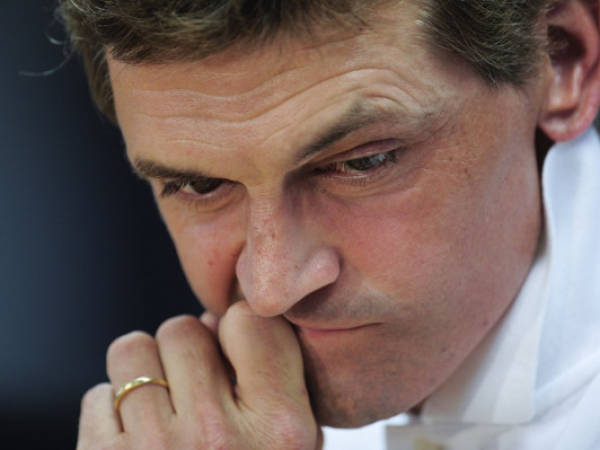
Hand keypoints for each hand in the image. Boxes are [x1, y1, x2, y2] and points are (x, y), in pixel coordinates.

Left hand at [77, 301, 321, 448]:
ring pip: (132, 348)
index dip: (241, 329)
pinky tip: (134, 439)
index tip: (236, 348)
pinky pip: (97, 395)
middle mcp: (218, 438)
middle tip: (196, 384)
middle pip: (185, 327)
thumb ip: (277, 382)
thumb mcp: (294, 449)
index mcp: (279, 431)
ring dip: (145, 369)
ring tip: (161, 403)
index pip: (251, 320)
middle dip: (188, 349)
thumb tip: (223, 321)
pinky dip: (112, 410)